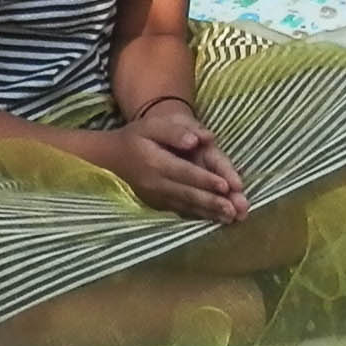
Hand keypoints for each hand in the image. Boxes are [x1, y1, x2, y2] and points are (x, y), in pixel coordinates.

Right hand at [114, 98, 247, 224]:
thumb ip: (175, 130)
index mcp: (155, 161)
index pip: (184, 172)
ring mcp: (156, 197)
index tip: (227, 186)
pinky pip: (181, 212)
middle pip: (188, 193)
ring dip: (210, 213)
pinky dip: (200, 217)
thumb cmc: (136, 137)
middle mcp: (155, 183)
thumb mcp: (151, 125)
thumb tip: (198, 140)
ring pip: (186, 206)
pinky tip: (217, 220)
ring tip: (231, 218)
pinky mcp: (158, 205)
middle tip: (235, 210)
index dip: (206, 179)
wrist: (109, 159)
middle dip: (213, 202)